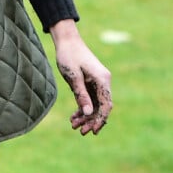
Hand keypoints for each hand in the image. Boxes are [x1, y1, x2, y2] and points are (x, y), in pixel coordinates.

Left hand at [49, 19, 112, 135]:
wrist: (66, 40)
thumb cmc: (69, 55)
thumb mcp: (73, 76)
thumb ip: (81, 94)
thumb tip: (88, 113)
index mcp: (103, 80)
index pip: (106, 104)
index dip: (101, 119)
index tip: (93, 130)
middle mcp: (103, 82)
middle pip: (101, 106)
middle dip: (92, 120)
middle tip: (81, 132)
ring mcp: (98, 82)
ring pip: (95, 104)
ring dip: (86, 116)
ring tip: (74, 126)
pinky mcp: (90, 83)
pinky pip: (89, 99)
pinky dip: (82, 108)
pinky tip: (74, 117)